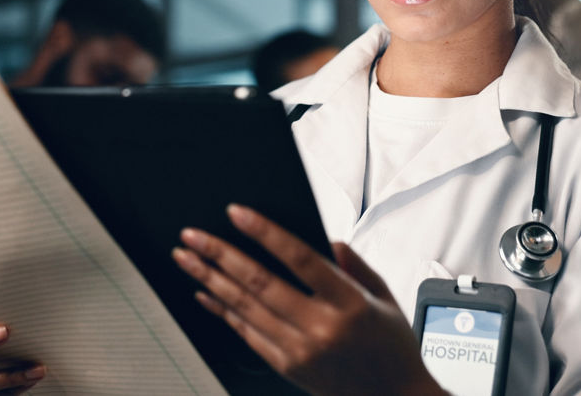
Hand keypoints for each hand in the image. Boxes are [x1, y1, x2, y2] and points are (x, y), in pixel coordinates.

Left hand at [172, 205, 445, 395]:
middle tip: (194, 235)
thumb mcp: (386, 297)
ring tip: (188, 259)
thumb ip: (356, 265)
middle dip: (220, 254)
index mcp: (349, 304)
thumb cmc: (392, 348)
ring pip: (244, 308)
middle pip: (259, 283)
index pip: (299, 259)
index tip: (237, 213)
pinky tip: (204, 294)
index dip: (265, 233)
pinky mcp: (286, 367)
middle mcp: (321, 328)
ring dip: (210, 280)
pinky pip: (245, 334)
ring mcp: (300, 351)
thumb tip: (327, 241)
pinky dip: (221, 311)